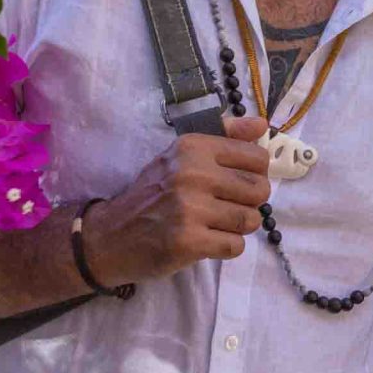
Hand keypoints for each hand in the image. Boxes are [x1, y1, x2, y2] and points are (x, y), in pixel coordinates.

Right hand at [82, 117, 272, 282]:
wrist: (110, 236)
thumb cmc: (151, 193)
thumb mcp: (180, 156)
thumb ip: (224, 136)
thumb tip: (262, 124)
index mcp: (193, 147)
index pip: (257, 158)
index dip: (254, 174)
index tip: (236, 183)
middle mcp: (192, 174)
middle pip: (259, 190)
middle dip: (249, 203)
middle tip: (226, 207)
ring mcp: (190, 209)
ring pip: (250, 219)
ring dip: (238, 227)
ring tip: (215, 224)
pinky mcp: (188, 242)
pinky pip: (235, 245)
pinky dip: (226, 247)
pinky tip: (206, 241)